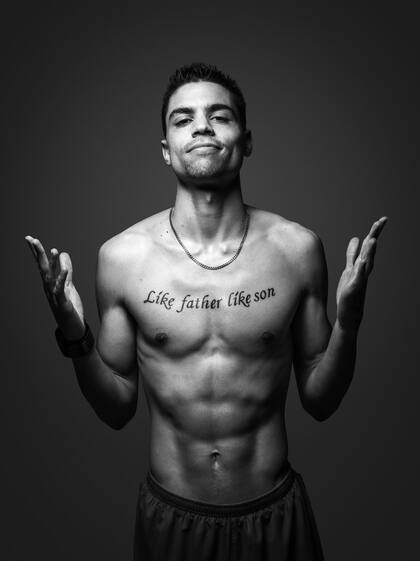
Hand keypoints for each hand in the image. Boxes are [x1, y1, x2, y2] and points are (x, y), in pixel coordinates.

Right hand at [25, 236, 84, 338]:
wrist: (73, 328)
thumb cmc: (69, 307)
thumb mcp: (68, 286)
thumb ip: (66, 271)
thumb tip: (63, 254)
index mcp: (50, 283)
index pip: (42, 265)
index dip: (37, 252)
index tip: (30, 239)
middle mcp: (49, 288)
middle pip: (42, 268)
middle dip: (38, 253)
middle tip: (31, 239)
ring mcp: (55, 296)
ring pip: (50, 278)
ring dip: (51, 264)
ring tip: (52, 250)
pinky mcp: (63, 304)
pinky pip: (61, 290)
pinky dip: (62, 279)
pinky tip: (64, 270)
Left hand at [336, 217, 387, 331]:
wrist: (349, 315)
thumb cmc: (350, 292)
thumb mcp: (349, 269)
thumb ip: (352, 255)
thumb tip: (356, 238)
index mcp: (362, 265)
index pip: (369, 246)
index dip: (375, 232)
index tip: (382, 219)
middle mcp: (363, 272)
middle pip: (370, 251)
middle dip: (375, 236)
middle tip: (381, 222)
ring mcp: (359, 280)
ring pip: (366, 264)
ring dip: (369, 252)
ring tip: (372, 239)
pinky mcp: (352, 290)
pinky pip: (357, 279)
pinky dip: (360, 270)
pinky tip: (362, 261)